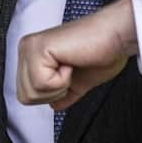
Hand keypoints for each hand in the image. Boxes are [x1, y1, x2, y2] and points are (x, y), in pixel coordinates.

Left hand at [17, 0, 137, 109]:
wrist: (117, 37)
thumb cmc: (104, 51)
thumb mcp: (78, 81)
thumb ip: (62, 93)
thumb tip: (55, 105)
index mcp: (34, 54)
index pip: (26, 94)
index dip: (52, 95)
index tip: (71, 74)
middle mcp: (27, 48)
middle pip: (25, 96)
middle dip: (54, 93)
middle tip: (71, 71)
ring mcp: (30, 46)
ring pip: (31, 92)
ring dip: (58, 87)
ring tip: (71, 66)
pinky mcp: (38, 47)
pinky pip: (41, 83)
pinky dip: (62, 80)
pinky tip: (71, 63)